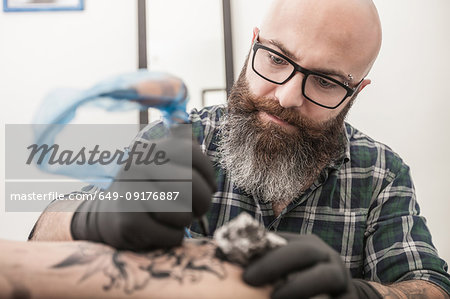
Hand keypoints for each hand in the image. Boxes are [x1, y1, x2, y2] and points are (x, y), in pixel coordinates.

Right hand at [71, 127, 216, 250]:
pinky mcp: (129, 223)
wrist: (108, 215)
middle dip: (203, 203)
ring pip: (184, 213)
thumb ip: (180, 143)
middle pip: (192, 186)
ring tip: (175, 217)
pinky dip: (173, 237)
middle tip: (198, 209)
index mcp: (151, 148)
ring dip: (186, 221)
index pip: (193, 154)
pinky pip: (173, 235)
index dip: (209, 174)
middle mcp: (138, 166)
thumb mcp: (162, 161)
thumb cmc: (148, 188)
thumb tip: (185, 123)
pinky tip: (160, 229)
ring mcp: (131, 194)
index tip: (208, 185)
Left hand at [243, 233, 380, 298]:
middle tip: (249, 279)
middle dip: (275, 263)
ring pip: (326, 276)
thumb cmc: (304, 281)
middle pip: (304, 252)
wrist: (342, 297)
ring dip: (298, 286)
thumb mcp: (288, 267)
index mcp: (309, 245)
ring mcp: (341, 279)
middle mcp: (327, 258)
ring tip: (275, 297)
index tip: (241, 268)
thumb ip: (267, 259)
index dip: (261, 251)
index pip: (284, 241)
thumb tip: (228, 255)